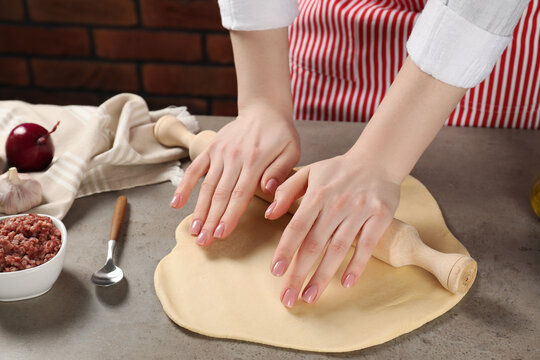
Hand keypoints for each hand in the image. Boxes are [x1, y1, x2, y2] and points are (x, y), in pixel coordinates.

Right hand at [170, 105, 299, 246]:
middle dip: (211, 220)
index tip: (221, 234)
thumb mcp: (290, 150)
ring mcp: (220, 153)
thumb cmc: (280, 134)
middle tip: (203, 242)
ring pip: (206, 186)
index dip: (229, 215)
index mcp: (255, 161)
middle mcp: (234, 157)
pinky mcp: (211, 149)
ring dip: (198, 210)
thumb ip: (280, 171)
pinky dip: (184, 186)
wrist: (263, 109)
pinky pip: (195, 169)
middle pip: (220, 194)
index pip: (240, 194)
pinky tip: (176, 204)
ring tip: (194, 231)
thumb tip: (267, 191)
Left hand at [264, 152, 400, 306]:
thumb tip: (269, 214)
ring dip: (323, 275)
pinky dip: (357, 265)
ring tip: (310, 296)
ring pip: (338, 249)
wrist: (378, 160)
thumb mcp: (309, 172)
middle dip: (299, 273)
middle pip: (314, 244)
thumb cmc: (338, 170)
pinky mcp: (380, 217)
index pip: (297, 227)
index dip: (285, 250)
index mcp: (317, 194)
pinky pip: (366, 245)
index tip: (275, 272)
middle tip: (289, 298)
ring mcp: (359, 212)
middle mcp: (336, 205)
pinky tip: (345, 283)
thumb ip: (286, 190)